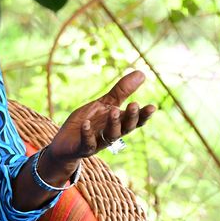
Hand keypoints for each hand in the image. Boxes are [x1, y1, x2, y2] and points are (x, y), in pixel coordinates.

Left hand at [40, 71, 154, 182]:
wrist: (66, 142)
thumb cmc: (90, 121)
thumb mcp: (105, 104)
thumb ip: (122, 91)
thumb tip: (142, 73)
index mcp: (118, 122)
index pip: (135, 120)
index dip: (144, 115)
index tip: (152, 106)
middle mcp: (111, 133)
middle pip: (125, 128)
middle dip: (130, 117)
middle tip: (134, 105)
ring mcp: (98, 141)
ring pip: (110, 136)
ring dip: (113, 124)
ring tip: (113, 110)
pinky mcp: (83, 148)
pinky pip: (87, 143)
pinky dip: (87, 134)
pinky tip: (86, 124)